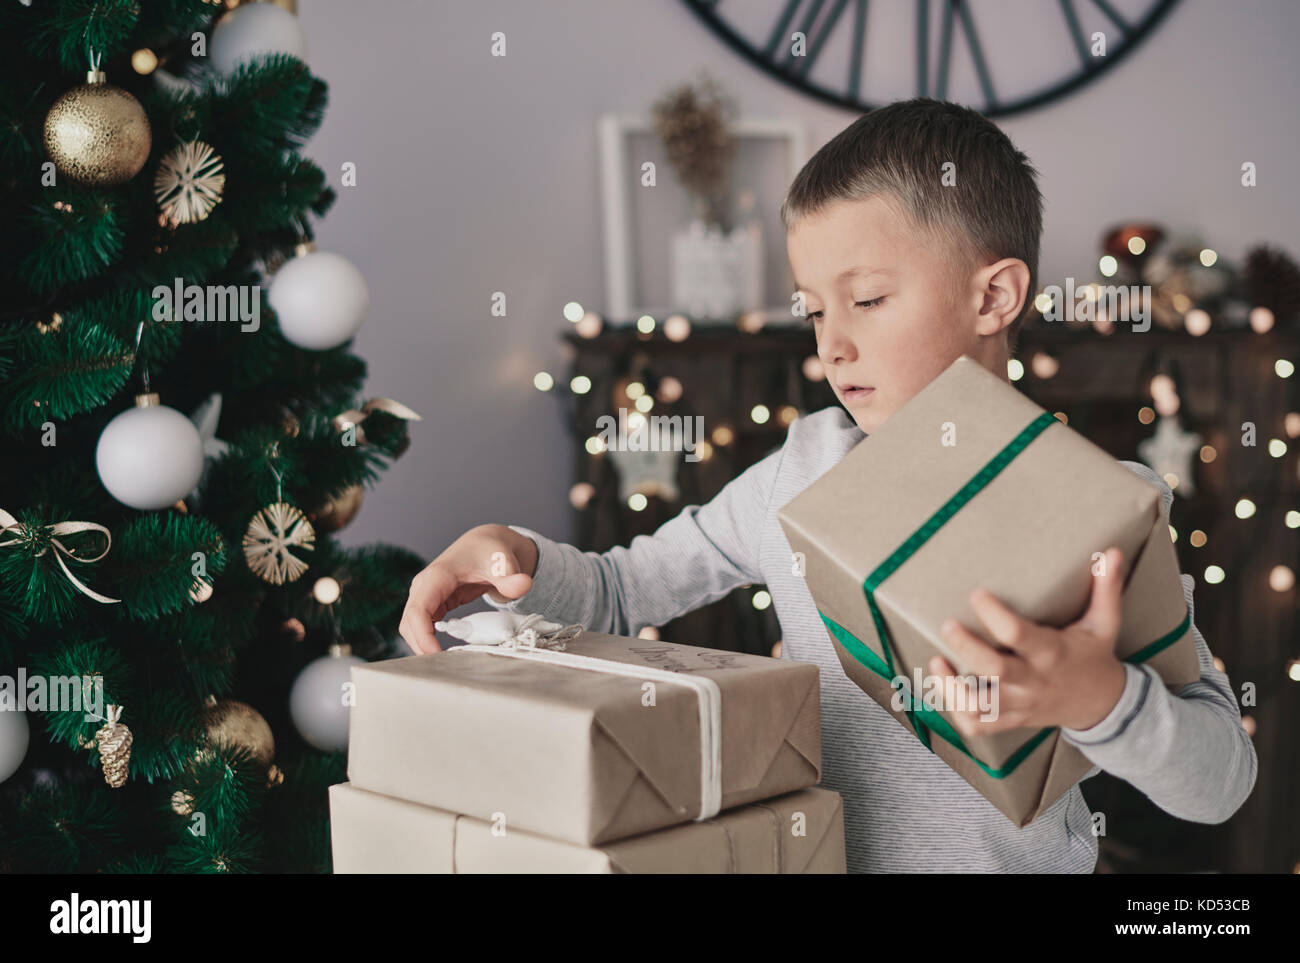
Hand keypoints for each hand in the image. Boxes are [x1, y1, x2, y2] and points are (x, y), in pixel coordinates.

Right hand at [398, 524, 538, 653]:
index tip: (438, 657)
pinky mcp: (431, 604)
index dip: (423, 637)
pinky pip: (421, 627)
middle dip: (421, 647)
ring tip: (446, 664)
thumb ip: (512, 576)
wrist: (486, 544)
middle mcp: (424, 586)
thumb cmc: (491, 551)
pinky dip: (429, 641)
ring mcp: (425, 596)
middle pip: (409, 624)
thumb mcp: (503, 562)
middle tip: (444, 670)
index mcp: (437, 576)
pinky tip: (445, 653)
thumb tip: (524, 584)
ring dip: (423, 646)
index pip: (418, 611)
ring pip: (411, 627)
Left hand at [927, 546, 1128, 735]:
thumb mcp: (1105, 623)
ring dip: (952, 687)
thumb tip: (1112, 553)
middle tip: (948, 624)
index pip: (1019, 635)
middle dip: (967, 648)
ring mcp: (1019, 704)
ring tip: (937, 659)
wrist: (1103, 706)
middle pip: (994, 670)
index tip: (977, 594)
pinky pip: (977, 725)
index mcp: (1052, 653)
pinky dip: (955, 710)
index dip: (995, 615)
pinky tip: (944, 684)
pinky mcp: (1010, 719)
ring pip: (980, 706)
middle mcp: (1033, 681)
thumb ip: (1106, 588)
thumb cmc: (1094, 657)